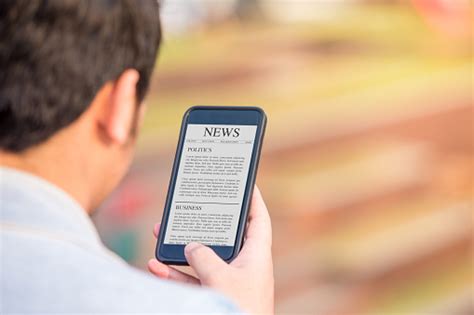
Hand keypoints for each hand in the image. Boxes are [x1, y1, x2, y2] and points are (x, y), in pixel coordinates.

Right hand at [148, 186, 273, 313]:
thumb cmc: (238, 309)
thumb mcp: (220, 278)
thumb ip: (203, 257)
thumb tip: (192, 247)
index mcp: (256, 257)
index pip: (258, 220)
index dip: (253, 200)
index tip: (246, 184)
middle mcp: (243, 267)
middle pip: (223, 237)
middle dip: (203, 223)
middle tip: (190, 207)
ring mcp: (228, 282)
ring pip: (203, 258)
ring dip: (181, 249)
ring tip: (161, 234)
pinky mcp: (214, 297)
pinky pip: (193, 280)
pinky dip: (175, 274)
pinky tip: (156, 266)